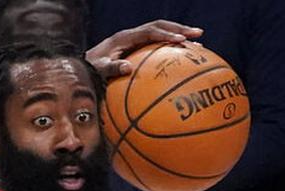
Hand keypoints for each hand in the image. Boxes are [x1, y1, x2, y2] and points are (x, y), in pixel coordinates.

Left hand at [86, 20, 203, 79]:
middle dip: (180, 28)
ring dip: (179, 33)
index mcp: (125, 37)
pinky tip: (185, 56)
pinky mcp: (138, 47)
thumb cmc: (91, 70)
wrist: (85, 66)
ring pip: (162, 31)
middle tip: (198, 34)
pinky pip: (158, 43)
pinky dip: (173, 46)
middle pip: (160, 26)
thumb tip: (128, 68)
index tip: (180, 39)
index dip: (166, 34)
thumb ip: (112, 68)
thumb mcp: (100, 70)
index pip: (150, 31)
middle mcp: (132, 35)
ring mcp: (136, 40)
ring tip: (198, 41)